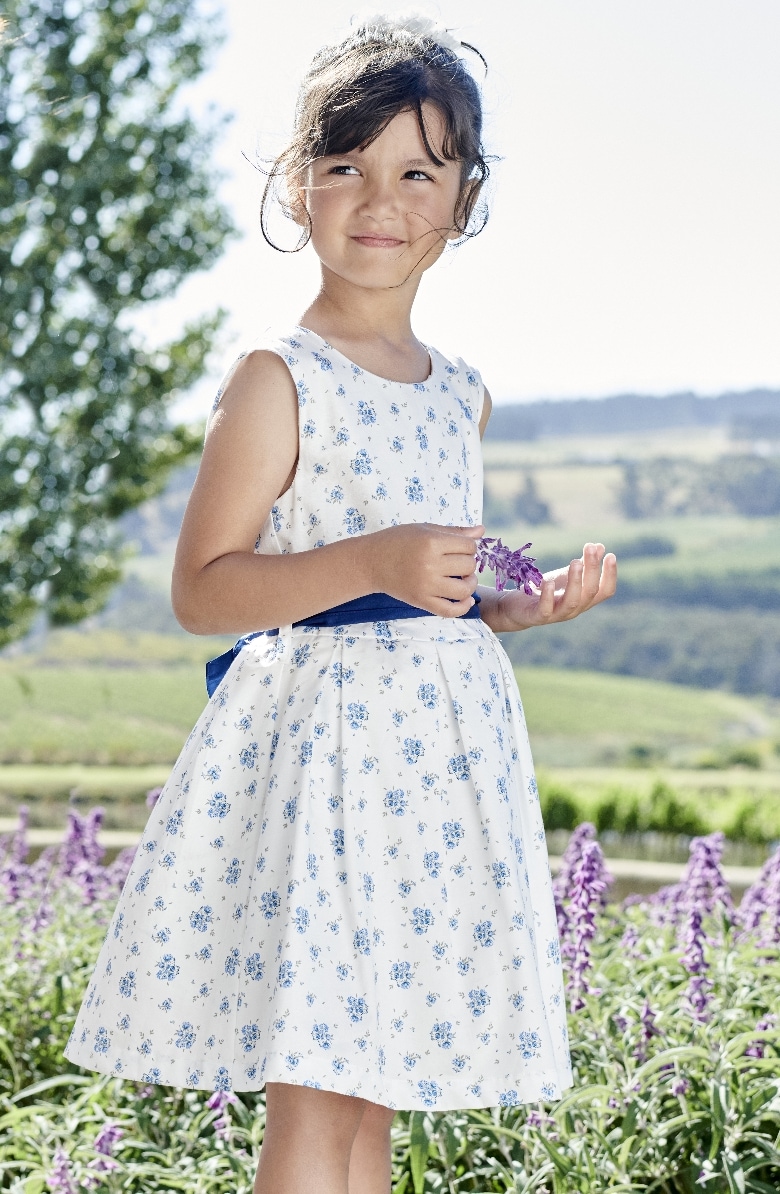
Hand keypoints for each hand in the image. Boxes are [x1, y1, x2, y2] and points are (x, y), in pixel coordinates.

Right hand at [366, 522, 483, 616]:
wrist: (371, 562)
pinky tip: (466, 600)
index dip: (469, 547)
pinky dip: (463, 607)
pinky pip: (450, 610)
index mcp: (431, 543)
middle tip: (457, 562)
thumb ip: (454, 532)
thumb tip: (481, 531)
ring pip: (464, 589)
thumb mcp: (425, 530)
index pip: (469, 546)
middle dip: (468, 563)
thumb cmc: (398, 541)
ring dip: (469, 584)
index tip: (459, 548)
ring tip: (462, 579)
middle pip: (468, 566)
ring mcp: (426, 586)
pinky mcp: (421, 601)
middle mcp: (430, 565)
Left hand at [491, 542, 616, 631]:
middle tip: (590, 548)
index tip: (610, 555)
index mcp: (584, 599)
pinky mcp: (538, 616)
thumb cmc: (545, 590)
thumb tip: (600, 546)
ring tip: (576, 562)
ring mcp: (557, 614)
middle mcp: (575, 608)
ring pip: (573, 600)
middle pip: (590, 591)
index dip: (610, 575)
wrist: (517, 607)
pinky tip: (548, 581)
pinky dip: (548, 595)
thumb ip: (583, 564)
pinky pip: (545, 609)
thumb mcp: (565, 575)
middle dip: (592, 569)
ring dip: (576, 580)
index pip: (605, 591)